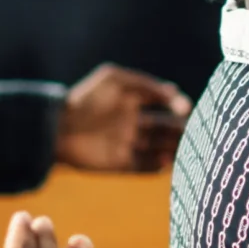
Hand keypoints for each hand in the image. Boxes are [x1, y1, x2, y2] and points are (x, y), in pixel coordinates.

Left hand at [57, 65, 191, 172]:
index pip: (166, 105)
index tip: (185, 109)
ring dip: (174, 149)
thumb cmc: (85, 98)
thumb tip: (174, 92)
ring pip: (160, 148)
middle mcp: (134, 124)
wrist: (55, 128)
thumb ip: (145, 84)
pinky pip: (145, 167)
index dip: (179, 107)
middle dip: (181, 130)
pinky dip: (158, 167)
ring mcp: (128, 144)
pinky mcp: (120, 163)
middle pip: (166, 128)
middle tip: (193, 132)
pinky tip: (167, 163)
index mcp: (134, 101)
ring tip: (184, 148)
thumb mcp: (114, 80)